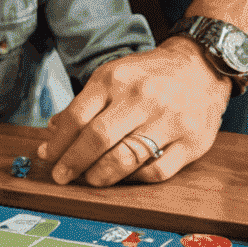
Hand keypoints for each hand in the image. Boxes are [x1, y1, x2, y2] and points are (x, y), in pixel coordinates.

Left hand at [37, 41, 230, 186]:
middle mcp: (140, 98)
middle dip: (74, 162)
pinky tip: (125, 177)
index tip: (47, 156)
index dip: (58, 141)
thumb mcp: (112, 76)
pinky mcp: (191, 142)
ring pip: (127, 157)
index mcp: (114, 79)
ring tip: (90, 180)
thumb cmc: (149, 75)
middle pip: (99, 138)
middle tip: (61, 176)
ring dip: (102, 174)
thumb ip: (85, 103)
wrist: (200, 67)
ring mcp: (168, 121)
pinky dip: (136, 179)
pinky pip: (157, 171)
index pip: (78, 116)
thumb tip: (54, 129)